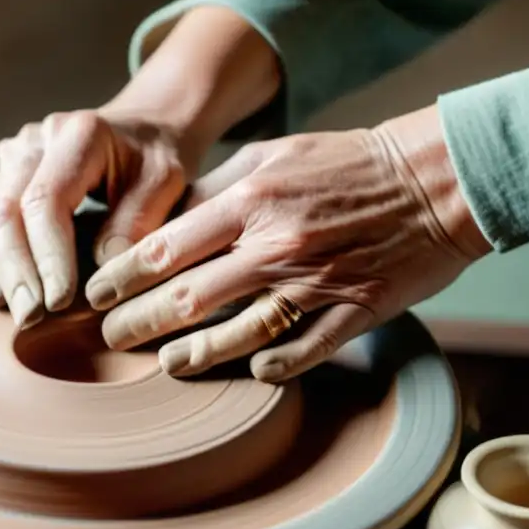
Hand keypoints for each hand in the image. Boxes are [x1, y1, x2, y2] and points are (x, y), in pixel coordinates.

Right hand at [0, 6, 282, 327]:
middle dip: (16, 272)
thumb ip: (138, 222)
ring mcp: (9, 161)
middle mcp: (33, 143)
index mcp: (77, 135)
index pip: (46, 201)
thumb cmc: (155, 162)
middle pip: (4, 213)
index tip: (61, 301)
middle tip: (31, 318)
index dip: (49, 256)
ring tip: (12, 311)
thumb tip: (102, 277)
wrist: (142, 133)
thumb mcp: (166, 183)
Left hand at [84, 104, 491, 381]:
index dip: (119, 278)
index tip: (94, 295)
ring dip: (191, 355)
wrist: (433, 179)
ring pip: (235, 335)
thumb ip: (216, 190)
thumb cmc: (342, 163)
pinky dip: (267, 366)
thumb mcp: (270, 156)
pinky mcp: (352, 312)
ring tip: (164, 363)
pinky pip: (300, 352)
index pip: (163, 249)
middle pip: (186, 298)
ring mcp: (314, 283)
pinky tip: (248, 372)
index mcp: (249, 200)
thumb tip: (163, 223)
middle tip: (110, 338)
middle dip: (137, 323)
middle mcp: (274, 244)